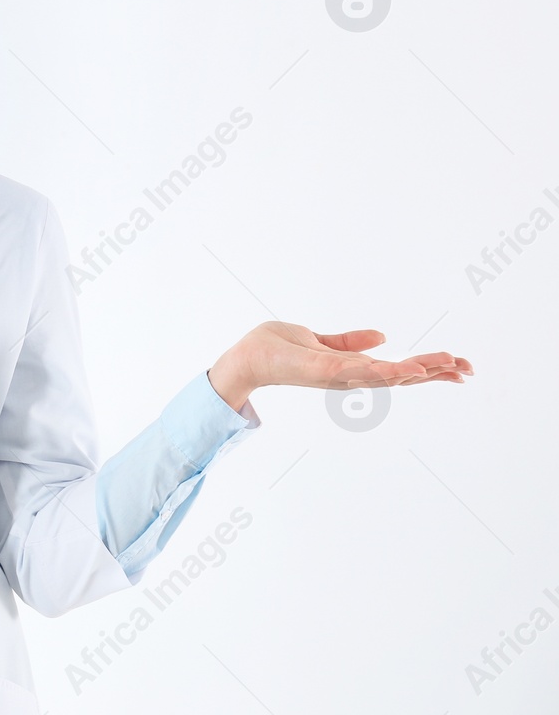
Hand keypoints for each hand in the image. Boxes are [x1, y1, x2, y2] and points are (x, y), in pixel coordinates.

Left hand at [208, 321, 471, 411]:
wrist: (245, 356)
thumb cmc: (276, 349)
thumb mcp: (320, 340)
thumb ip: (350, 342)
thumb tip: (383, 336)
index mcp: (352, 368)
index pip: (398, 370)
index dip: (428, 368)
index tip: (459, 365)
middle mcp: (349, 376)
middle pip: (400, 377)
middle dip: (435, 373)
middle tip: (469, 369)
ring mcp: (338, 376)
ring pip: (386, 376)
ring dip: (419, 372)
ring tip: (450, 366)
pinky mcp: (323, 370)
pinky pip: (359, 371)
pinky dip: (386, 370)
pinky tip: (410, 368)